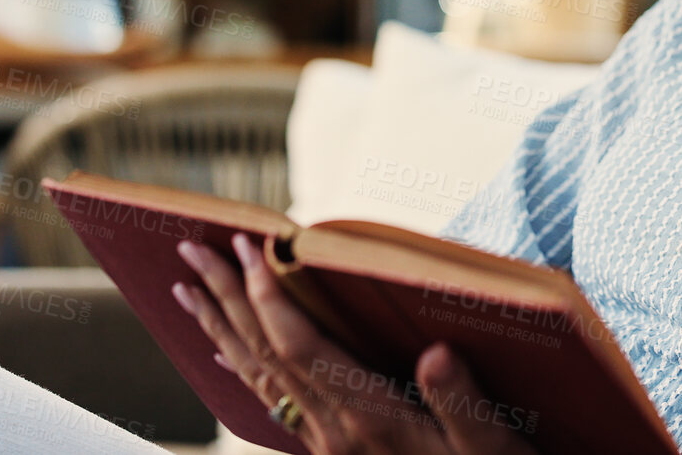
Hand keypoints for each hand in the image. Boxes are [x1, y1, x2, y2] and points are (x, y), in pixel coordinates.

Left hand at [174, 233, 537, 454]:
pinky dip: (242, 368)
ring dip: (221, 328)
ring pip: (258, 377)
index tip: (248, 247)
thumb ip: (462, 399)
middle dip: (227, 297)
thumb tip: (438, 353)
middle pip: (264, 354)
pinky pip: (272, 401)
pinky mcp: (331, 450)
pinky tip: (223, 352)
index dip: (269, 295)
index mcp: (370, 417)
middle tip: (191, 247)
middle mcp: (336, 431)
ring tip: (187, 289)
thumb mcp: (493, 442)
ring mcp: (327, 444)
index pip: (301, 347)